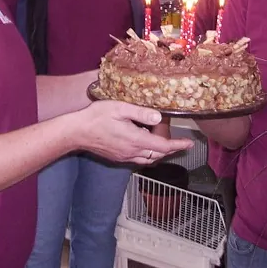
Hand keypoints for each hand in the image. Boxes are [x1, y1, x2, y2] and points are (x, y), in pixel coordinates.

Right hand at [74, 101, 192, 163]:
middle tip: (179, 140)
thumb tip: (159, 117)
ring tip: (165, 142)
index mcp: (135, 140)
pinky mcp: (118, 157)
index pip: (163, 146)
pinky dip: (147, 153)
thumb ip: (140, 112)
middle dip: (171, 149)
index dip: (178, 145)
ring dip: (159, 152)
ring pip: (149, 159)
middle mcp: (132, 152)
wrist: (76, 132)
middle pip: (158, 154)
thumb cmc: (96, 117)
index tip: (189, 144)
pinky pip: (138, 159)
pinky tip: (144, 143)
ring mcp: (124, 157)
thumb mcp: (120, 108)